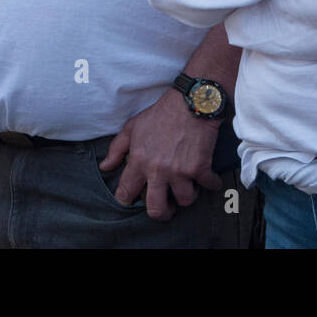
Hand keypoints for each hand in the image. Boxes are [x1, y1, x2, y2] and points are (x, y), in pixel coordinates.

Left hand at [99, 88, 221, 220]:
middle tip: (165, 207)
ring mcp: (180, 171)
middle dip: (161, 213)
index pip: (127, 192)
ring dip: (187, 196)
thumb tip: (105, 167)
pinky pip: (209, 186)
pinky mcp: (200, 167)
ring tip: (187, 187)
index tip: (133, 200)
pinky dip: (211, 183)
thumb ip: (116, 149)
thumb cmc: (160, 114)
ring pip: (184, 201)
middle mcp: (158, 170)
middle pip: (156, 209)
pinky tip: (209, 178)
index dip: (128, 200)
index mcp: (139, 161)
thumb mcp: (132, 127)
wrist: (189, 102)